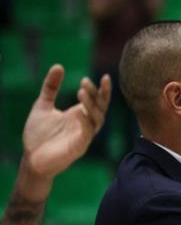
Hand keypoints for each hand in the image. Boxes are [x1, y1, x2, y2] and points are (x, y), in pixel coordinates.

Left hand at [19, 65, 110, 196]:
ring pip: (97, 118)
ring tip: (81, 91)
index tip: (104, 76)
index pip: (98, 100)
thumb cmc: (39, 134)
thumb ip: (51, 87)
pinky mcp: (80, 146)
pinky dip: (86, 121)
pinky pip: (88, 132)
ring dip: (91, 105)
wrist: (32, 158)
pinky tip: (80, 112)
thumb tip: (59, 66)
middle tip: (85, 81)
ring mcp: (85, 136)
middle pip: (100, 107)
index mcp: (80, 114)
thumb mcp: (43, 105)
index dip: (103, 89)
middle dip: (97, 94)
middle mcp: (86, 124)